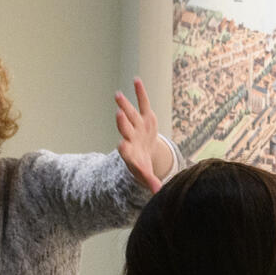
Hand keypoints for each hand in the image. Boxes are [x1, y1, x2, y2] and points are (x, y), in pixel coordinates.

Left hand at [115, 78, 172, 192]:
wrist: (143, 153)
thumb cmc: (143, 164)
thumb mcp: (146, 174)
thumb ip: (150, 182)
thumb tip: (157, 193)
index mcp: (131, 152)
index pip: (126, 151)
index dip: (125, 148)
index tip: (122, 145)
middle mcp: (131, 137)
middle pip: (125, 130)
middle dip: (123, 123)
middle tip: (118, 114)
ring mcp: (137, 126)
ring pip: (130, 115)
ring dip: (125, 105)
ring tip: (118, 95)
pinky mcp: (145, 117)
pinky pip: (142, 103)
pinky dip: (140, 93)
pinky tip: (136, 80)